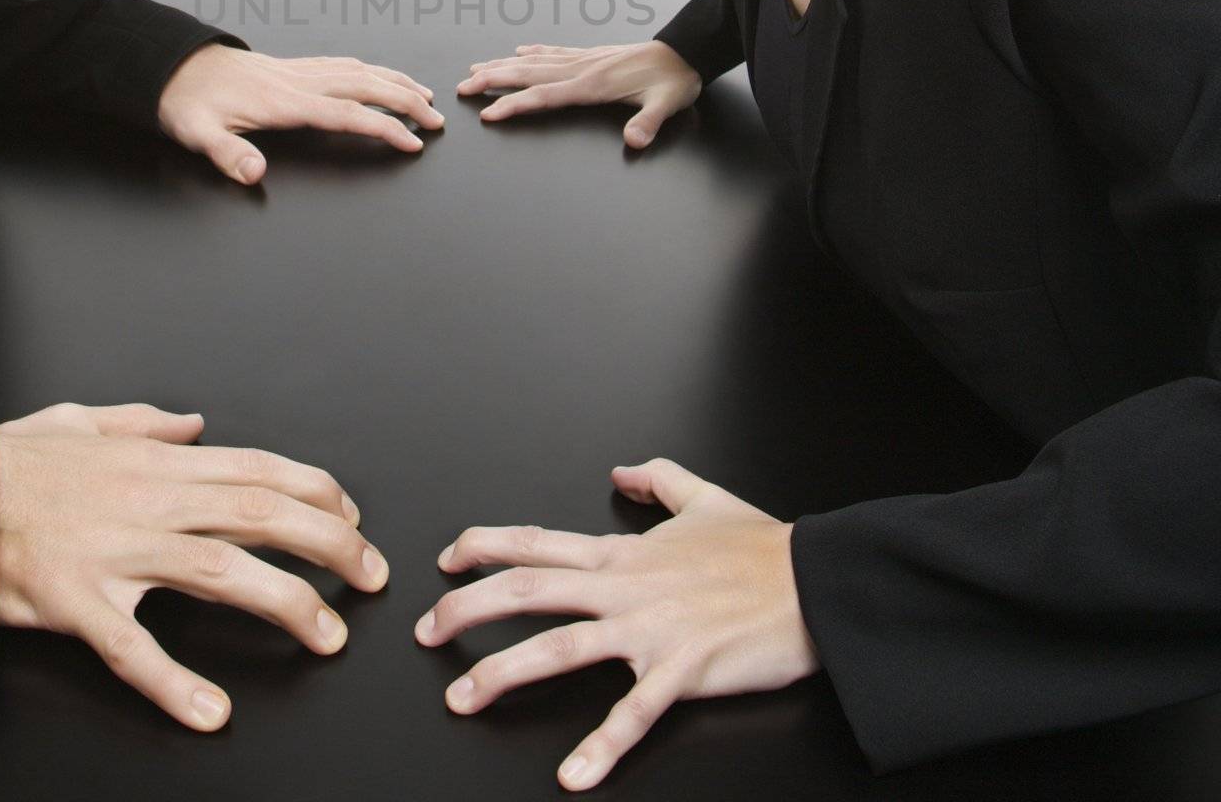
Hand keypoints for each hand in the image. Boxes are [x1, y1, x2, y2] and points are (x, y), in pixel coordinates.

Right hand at [0, 401, 387, 728]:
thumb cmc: (12, 463)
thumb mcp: (85, 419)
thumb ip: (146, 421)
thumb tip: (195, 422)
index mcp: (157, 462)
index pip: (260, 469)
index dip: (317, 492)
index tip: (352, 515)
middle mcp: (151, 502)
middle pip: (262, 514)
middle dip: (331, 542)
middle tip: (372, 573)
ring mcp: (118, 554)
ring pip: (222, 571)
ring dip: (287, 603)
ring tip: (329, 635)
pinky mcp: (78, 605)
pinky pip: (134, 650)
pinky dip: (175, 684)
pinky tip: (212, 711)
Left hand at [159, 44, 444, 182]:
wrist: (172, 66)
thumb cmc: (187, 103)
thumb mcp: (197, 134)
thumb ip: (228, 155)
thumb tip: (254, 174)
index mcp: (282, 101)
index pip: (346, 114)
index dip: (383, 127)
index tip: (412, 141)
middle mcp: (297, 81)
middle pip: (365, 86)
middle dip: (406, 102)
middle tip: (437, 121)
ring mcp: (296, 71)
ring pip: (358, 70)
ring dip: (395, 82)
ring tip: (425, 97)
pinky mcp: (291, 67)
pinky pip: (342, 64)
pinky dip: (370, 71)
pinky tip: (379, 77)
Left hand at [415, 459, 817, 790]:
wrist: (813, 583)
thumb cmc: (762, 548)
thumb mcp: (703, 495)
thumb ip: (658, 479)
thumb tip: (624, 469)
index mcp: (623, 553)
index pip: (537, 544)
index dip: (485, 547)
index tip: (447, 558)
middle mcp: (624, 588)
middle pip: (526, 591)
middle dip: (467, 611)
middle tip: (427, 631)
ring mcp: (648, 630)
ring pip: (559, 647)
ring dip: (503, 673)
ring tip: (462, 698)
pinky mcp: (681, 671)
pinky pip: (632, 712)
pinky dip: (602, 745)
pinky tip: (573, 774)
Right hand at [456, 41, 700, 147]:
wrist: (687, 50)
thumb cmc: (674, 80)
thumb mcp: (666, 105)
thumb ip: (647, 123)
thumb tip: (634, 141)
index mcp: (592, 84)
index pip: (543, 96)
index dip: (513, 105)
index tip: (487, 114)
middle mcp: (581, 68)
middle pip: (527, 74)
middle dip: (492, 80)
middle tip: (461, 87)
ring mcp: (584, 59)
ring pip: (534, 61)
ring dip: (503, 65)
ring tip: (476, 68)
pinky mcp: (592, 55)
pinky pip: (554, 52)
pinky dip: (533, 52)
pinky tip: (519, 51)